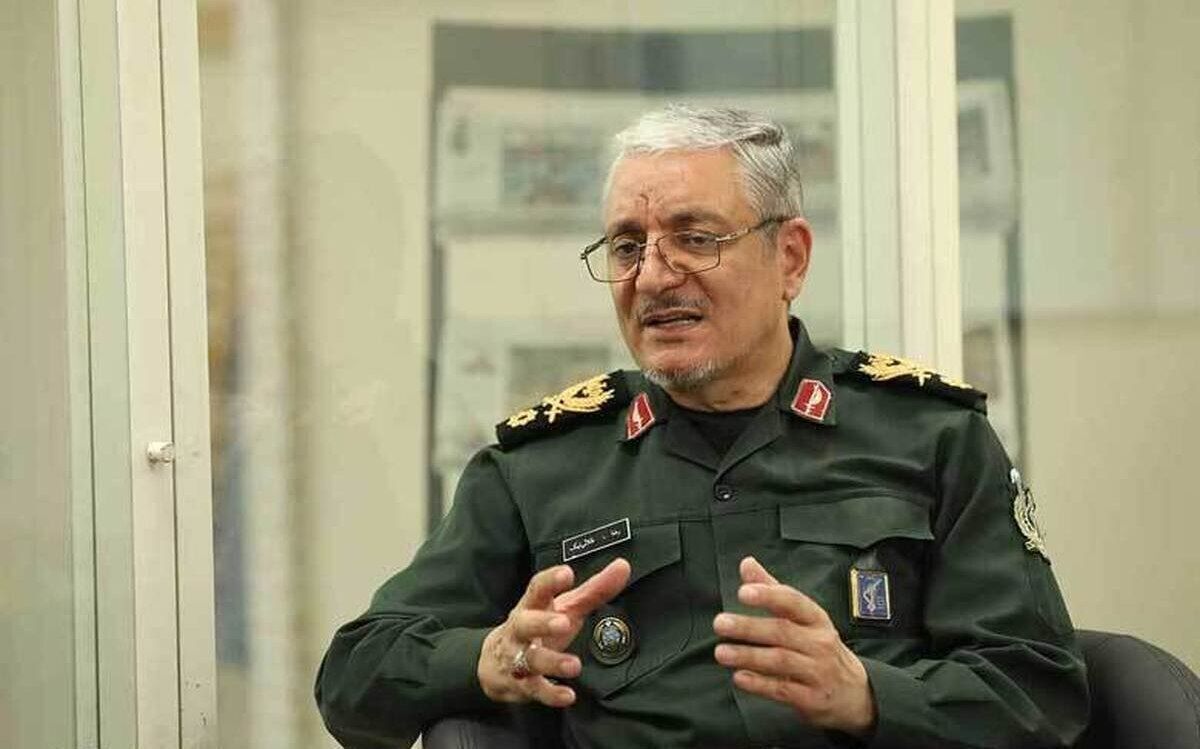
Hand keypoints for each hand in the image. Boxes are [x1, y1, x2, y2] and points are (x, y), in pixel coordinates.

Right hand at [478, 558, 630, 706]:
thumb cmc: (539, 627)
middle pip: (526, 623)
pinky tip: (568, 696)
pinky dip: (550, 694)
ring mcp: (518, 658)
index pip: (537, 588)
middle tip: (564, 622)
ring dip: (552, 663)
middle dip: (543, 623)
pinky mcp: (522, 684)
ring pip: (531, 660)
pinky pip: (535, 689)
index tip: (567, 574)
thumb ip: (594, 589)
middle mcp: (521, 629)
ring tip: (574, 666)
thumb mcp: (565, 607)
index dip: (550, 581)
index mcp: (532, 605)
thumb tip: (623, 566)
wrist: (494, 662)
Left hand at [712, 556, 875, 736]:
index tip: (743, 592)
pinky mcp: (812, 698)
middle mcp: (819, 643)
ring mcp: (818, 671)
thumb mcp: (803, 618)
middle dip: (748, 627)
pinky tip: (739, 678)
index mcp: (816, 619)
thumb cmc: (819, 647)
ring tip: (721, 652)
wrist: (856, 692)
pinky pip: (783, 689)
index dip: (768, 595)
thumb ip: (773, 590)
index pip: (793, 602)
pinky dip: (760, 684)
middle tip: (720, 623)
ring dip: (748, 656)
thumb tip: (746, 563)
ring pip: (780, 660)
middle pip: (782, 631)